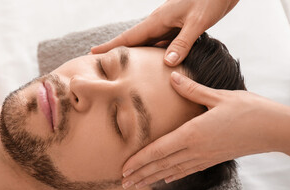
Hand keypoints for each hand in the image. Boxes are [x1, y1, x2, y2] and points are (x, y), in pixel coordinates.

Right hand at [91, 0, 238, 65]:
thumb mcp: (197, 23)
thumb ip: (182, 44)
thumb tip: (167, 63)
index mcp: (158, 20)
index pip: (129, 37)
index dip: (111, 46)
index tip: (93, 52)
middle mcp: (160, 23)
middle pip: (134, 42)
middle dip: (119, 52)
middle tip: (103, 65)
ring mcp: (169, 25)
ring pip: (148, 44)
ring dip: (137, 55)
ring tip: (125, 69)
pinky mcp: (179, 27)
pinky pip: (163, 44)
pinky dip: (156, 54)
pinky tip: (156, 64)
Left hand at [121, 72, 289, 188]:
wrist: (275, 129)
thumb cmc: (249, 110)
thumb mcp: (219, 96)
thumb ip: (192, 89)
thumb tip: (171, 76)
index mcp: (193, 133)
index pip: (159, 150)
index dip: (140, 160)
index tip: (124, 168)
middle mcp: (196, 149)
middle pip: (162, 164)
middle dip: (141, 174)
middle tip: (122, 183)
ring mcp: (205, 157)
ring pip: (173, 170)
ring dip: (153, 177)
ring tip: (137, 185)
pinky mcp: (214, 159)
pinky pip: (189, 169)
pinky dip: (174, 174)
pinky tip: (166, 178)